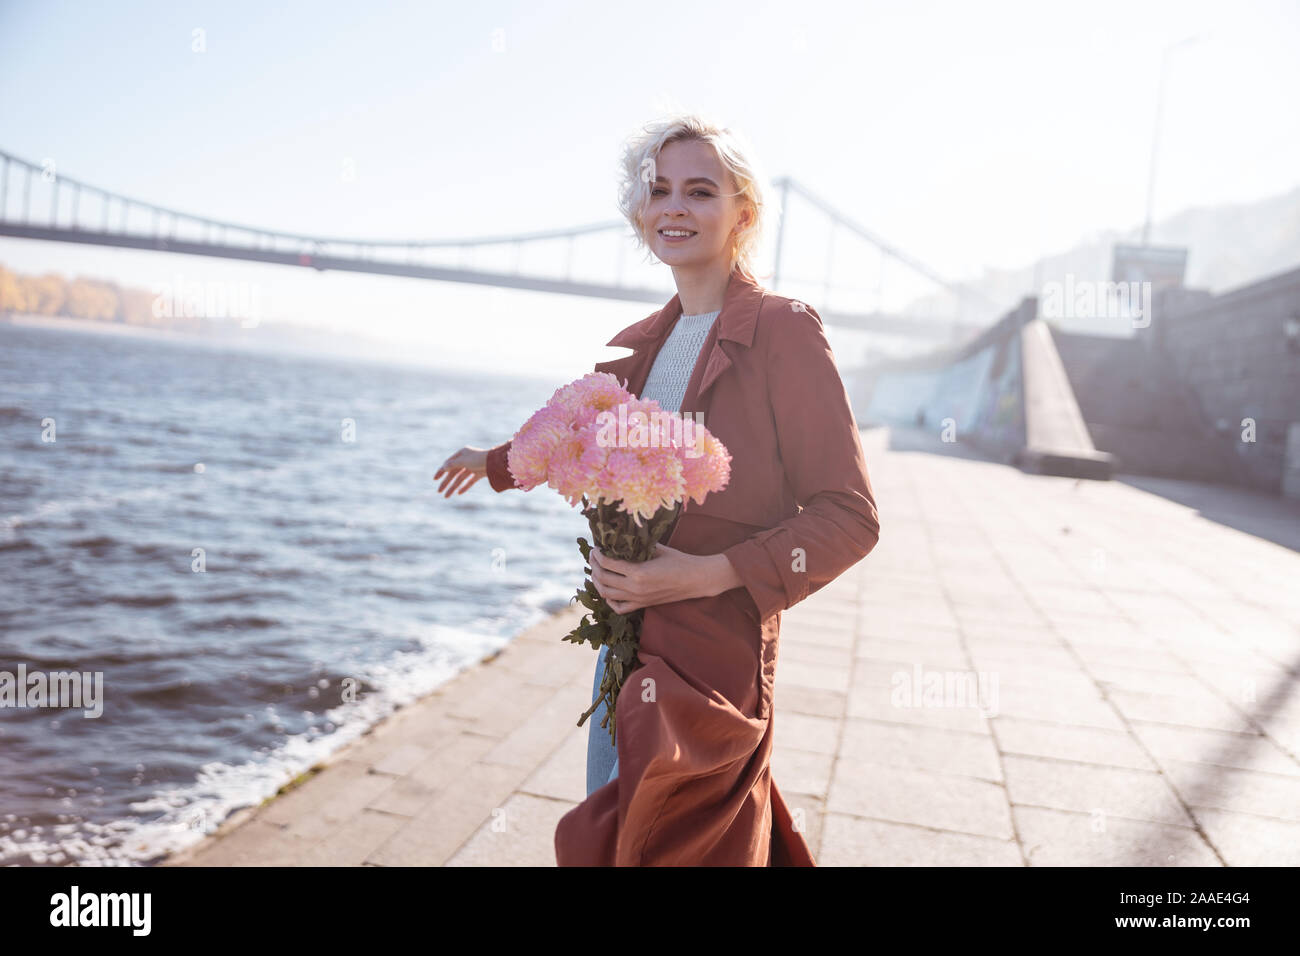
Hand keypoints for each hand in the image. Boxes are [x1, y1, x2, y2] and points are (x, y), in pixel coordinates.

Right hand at [434, 446, 487, 496]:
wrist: (496, 462)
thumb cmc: (479, 459)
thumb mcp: (463, 461)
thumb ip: (452, 465)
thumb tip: (443, 468)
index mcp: (462, 453)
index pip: (449, 463)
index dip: (441, 471)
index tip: (435, 479)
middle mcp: (467, 459)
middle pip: (454, 472)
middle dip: (446, 482)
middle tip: (439, 491)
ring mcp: (474, 466)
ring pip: (461, 478)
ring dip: (453, 487)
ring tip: (446, 496)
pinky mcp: (480, 473)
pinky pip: (470, 481)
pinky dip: (465, 486)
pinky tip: (459, 493)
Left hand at [588, 542, 712, 613]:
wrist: (695, 580)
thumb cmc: (679, 561)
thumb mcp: (657, 548)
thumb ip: (638, 544)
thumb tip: (621, 535)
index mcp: (639, 572)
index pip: (608, 563)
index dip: (598, 555)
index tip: (596, 547)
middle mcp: (635, 588)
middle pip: (603, 579)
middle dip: (594, 566)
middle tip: (594, 556)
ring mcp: (638, 599)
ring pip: (607, 594)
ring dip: (597, 582)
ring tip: (596, 570)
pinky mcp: (642, 605)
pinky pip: (618, 608)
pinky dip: (609, 600)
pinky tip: (608, 589)